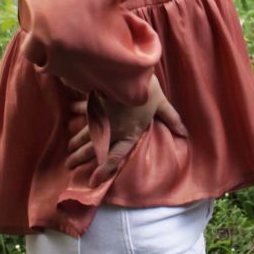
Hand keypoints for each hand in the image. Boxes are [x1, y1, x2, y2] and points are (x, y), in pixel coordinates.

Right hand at [65, 75, 187, 185]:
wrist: (126, 72)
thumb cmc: (146, 90)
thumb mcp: (160, 103)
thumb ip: (171, 118)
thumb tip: (185, 133)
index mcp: (128, 134)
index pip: (114, 158)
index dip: (103, 171)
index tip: (92, 182)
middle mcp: (111, 130)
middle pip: (93, 149)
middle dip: (80, 158)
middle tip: (68, 165)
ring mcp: (100, 118)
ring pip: (85, 133)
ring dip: (75, 142)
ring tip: (68, 149)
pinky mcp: (93, 103)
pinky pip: (84, 110)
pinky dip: (78, 111)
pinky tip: (71, 111)